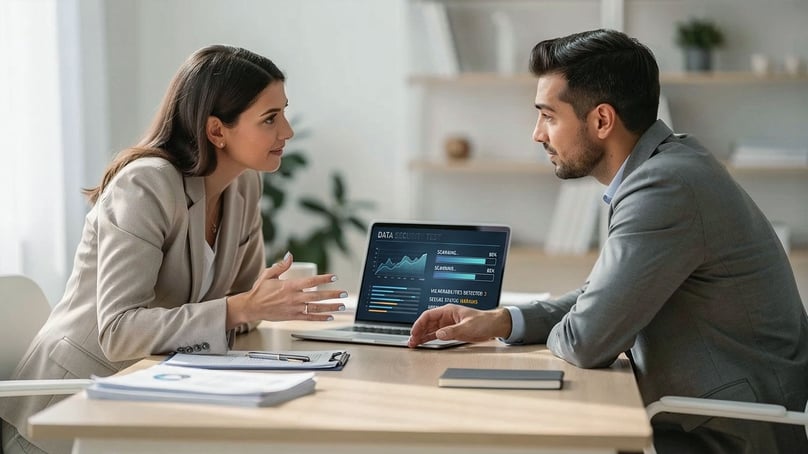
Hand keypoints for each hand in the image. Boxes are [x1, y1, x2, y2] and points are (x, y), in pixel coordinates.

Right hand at [226, 253, 346, 327]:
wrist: (251, 307)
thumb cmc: (259, 291)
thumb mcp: (268, 274)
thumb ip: (281, 265)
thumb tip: (289, 255)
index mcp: (289, 286)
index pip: (310, 281)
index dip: (323, 279)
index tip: (334, 277)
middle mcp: (293, 298)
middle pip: (317, 296)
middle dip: (332, 294)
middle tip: (344, 293)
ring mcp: (294, 308)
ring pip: (316, 308)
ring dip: (330, 307)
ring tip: (341, 306)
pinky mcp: (292, 317)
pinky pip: (309, 318)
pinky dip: (320, 318)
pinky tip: (330, 317)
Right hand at [407, 304, 511, 347]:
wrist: (494, 326)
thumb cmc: (483, 321)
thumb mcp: (468, 326)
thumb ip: (452, 330)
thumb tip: (439, 333)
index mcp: (448, 311)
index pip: (429, 315)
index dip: (419, 323)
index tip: (414, 332)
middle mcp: (446, 317)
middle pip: (427, 323)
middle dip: (418, 331)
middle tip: (411, 340)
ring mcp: (447, 325)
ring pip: (430, 329)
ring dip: (421, 336)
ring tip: (413, 343)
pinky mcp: (451, 332)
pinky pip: (436, 335)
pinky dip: (428, 339)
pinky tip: (422, 343)